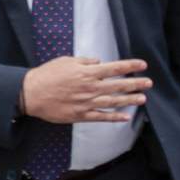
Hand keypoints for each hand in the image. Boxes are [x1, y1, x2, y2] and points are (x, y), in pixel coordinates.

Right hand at [20, 57, 150, 123]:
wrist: (30, 93)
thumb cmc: (47, 75)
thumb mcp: (66, 61)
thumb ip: (85, 61)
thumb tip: (99, 62)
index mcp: (87, 72)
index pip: (114, 68)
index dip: (130, 66)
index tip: (143, 65)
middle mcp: (90, 87)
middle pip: (118, 85)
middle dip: (136, 84)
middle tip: (149, 83)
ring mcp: (87, 103)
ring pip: (114, 101)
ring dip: (130, 100)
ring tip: (142, 99)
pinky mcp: (81, 115)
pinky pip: (102, 117)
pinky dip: (115, 117)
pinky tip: (126, 116)